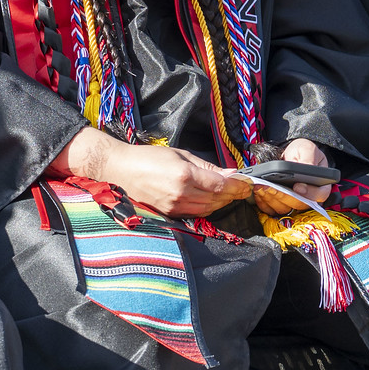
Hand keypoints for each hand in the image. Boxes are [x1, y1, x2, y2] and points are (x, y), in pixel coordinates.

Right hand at [55, 127, 245, 218]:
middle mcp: (181, 194)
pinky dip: (207, 207)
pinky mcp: (169, 215)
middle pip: (217, 200)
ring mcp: (174, 207)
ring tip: (228, 193)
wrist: (120, 171)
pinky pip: (195, 213)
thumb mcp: (180, 154)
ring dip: (221, 202)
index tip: (248, 184)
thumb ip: (207, 166)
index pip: (221, 186)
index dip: (238, 186)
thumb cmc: (148, 157)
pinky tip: (210, 199)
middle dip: (232, 195)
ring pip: (208, 209)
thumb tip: (230, 173)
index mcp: (185, 175)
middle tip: (241, 188)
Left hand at [252, 138, 332, 212]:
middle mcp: (308, 197)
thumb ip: (309, 158)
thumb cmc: (300, 151)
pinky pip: (271, 209)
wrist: (287, 154)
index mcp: (320, 185)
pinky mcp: (279, 204)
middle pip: (299, 204)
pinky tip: (258, 191)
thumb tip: (306, 169)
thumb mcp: (306, 149)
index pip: (320, 195)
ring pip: (284, 208)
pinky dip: (263, 202)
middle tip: (271, 186)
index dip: (310, 193)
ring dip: (271, 199)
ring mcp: (293, 202)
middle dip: (283, 196)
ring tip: (261, 187)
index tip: (297, 186)